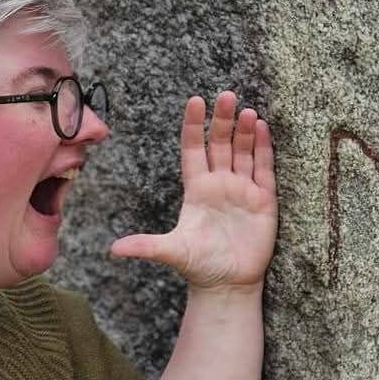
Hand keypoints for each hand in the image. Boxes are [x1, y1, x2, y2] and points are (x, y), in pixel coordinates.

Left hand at [110, 91, 277, 291]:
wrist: (228, 284)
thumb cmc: (200, 266)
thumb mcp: (172, 252)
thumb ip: (148, 246)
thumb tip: (114, 250)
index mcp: (196, 189)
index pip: (193, 149)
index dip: (194, 125)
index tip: (195, 100)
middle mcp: (220, 184)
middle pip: (220, 144)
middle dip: (223, 120)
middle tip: (227, 95)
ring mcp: (242, 190)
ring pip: (243, 152)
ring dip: (245, 131)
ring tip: (247, 111)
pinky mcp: (263, 200)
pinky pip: (264, 169)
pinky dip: (264, 149)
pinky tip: (263, 128)